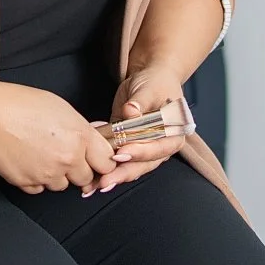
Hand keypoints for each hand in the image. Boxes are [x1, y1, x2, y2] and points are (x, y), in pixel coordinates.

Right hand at [0, 81, 118, 194]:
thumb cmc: (23, 104)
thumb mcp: (63, 108)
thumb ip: (82, 130)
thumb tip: (93, 143)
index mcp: (80, 137)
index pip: (107, 162)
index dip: (102, 161)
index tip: (97, 160)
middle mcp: (68, 159)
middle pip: (85, 178)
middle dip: (78, 169)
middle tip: (65, 154)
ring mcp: (48, 174)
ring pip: (62, 185)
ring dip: (57, 174)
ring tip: (42, 154)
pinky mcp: (28, 183)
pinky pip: (40, 188)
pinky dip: (37, 179)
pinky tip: (29, 160)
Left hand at [90, 66, 188, 194]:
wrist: (150, 79)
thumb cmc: (156, 83)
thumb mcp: (150, 88)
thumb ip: (141, 101)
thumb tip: (131, 112)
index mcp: (173, 134)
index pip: (158, 148)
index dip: (140, 152)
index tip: (122, 153)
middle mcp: (160, 146)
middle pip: (143, 165)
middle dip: (123, 173)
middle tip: (104, 181)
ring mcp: (144, 149)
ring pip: (130, 167)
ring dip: (112, 176)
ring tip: (94, 185)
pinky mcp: (128, 146)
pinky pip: (118, 160)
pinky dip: (105, 167)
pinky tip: (91, 175)